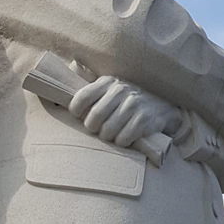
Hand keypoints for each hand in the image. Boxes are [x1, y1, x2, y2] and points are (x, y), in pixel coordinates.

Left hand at [69, 75, 183, 147]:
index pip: (81, 98)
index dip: (76, 112)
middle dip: (94, 129)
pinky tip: (126, 137)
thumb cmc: (129, 100)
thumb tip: (60, 97)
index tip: (81, 116)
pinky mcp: (144, 119)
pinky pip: (123, 138)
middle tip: (99, 129)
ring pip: (108, 131)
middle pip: (93, 118)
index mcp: (108, 82)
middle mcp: (121, 90)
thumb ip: (90, 91)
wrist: (163, 106)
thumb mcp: (111, 89)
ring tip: (113, 134)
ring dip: (108, 137)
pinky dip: (122, 142)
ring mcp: (133, 104)